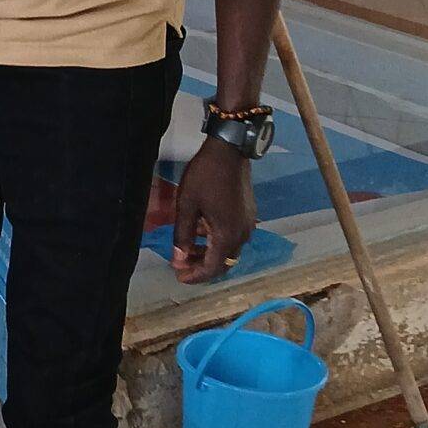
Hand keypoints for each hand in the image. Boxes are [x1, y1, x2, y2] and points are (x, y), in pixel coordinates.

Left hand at [171, 139, 255, 283]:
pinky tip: (202, 233)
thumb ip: (183, 235)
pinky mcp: (249, 215)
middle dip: (202, 267)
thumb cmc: (205, 177)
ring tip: (188, 250)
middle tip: (181, 265)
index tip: (179, 276)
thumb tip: (179, 259)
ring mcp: (248, 225)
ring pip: (229, 251)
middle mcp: (242, 235)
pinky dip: (218, 242)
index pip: (212, 268)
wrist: (229, 151)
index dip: (195, 276)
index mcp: (227, 235)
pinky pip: (233, 238)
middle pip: (223, 263)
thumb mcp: (186, 205)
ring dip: (209, 254)